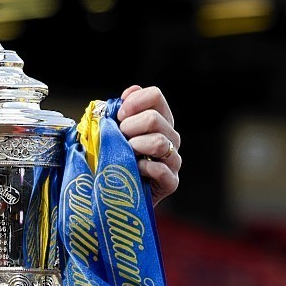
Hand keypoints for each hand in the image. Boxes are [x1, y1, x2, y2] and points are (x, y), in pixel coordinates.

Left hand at [115, 85, 180, 205]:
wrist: (115, 195)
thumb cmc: (112, 160)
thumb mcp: (111, 133)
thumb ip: (120, 111)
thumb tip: (131, 90)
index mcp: (158, 120)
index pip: (155, 96)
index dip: (134, 102)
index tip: (119, 115)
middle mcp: (170, 137)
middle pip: (154, 118)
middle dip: (129, 126)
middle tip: (119, 138)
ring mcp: (173, 160)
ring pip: (159, 142)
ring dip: (136, 145)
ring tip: (126, 153)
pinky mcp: (171, 182)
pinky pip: (161, 169)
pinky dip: (144, 167)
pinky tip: (134, 169)